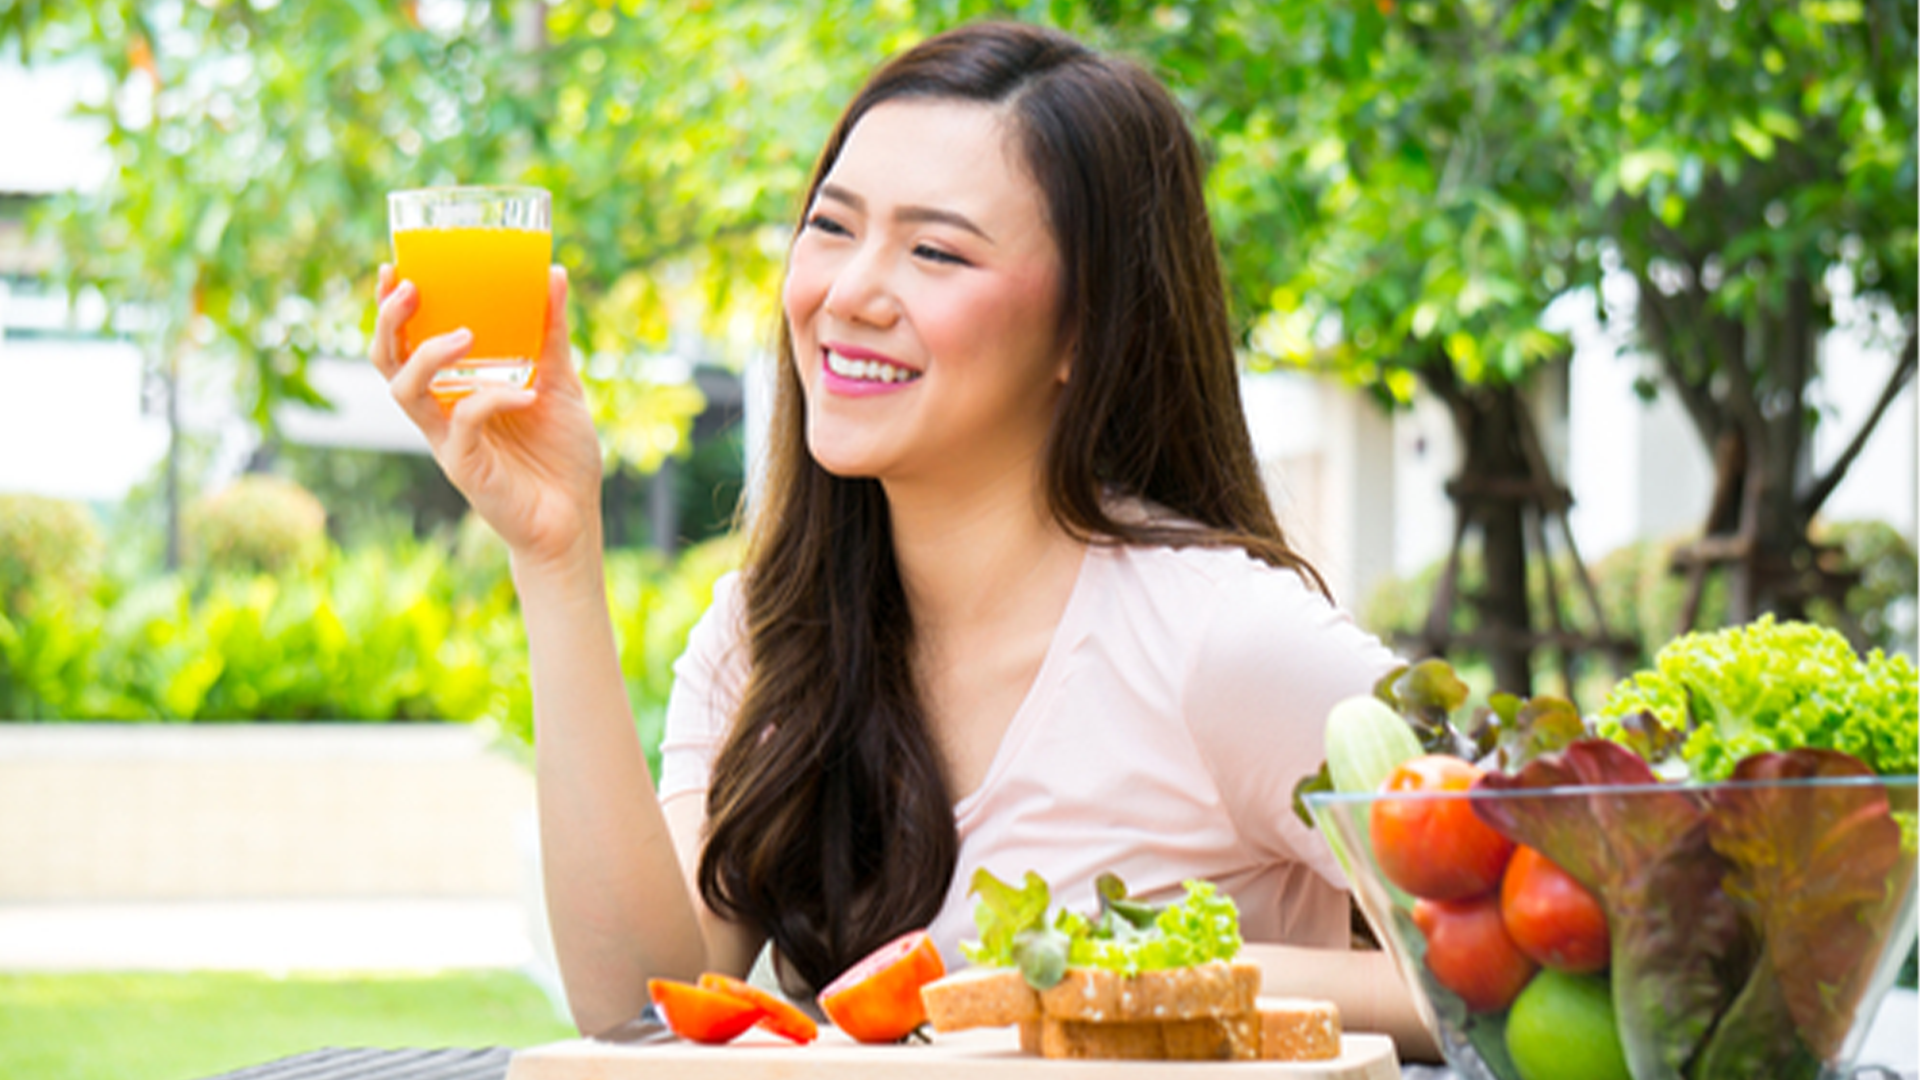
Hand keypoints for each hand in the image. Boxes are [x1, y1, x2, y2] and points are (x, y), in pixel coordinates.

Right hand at [370, 263, 604, 568]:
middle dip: (390, 321)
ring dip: (428, 355)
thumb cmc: (561, 454)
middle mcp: (442, 413)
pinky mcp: (465, 467)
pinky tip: (527, 393)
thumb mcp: (561, 381)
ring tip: (466, 333)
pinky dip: (492, 399)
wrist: (575, 520)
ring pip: (405, 391)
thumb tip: (554, 274)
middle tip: (412, 287)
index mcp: (455, 390)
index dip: (391, 309)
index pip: (406, 344)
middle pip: (388, 362)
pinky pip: (463, 422)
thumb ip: (551, 333)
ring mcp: (449, 440)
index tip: (394, 268)